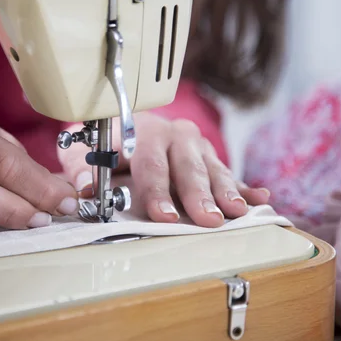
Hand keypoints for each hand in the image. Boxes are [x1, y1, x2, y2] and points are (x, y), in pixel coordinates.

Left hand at [58, 112, 269, 226]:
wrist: (127, 122)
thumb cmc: (106, 143)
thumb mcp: (83, 150)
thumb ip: (80, 168)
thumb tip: (82, 188)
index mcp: (144, 134)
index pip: (152, 166)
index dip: (158, 192)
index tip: (163, 216)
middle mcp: (175, 137)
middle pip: (188, 169)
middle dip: (199, 195)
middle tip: (208, 218)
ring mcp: (197, 147)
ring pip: (214, 170)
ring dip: (227, 192)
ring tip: (238, 211)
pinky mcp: (211, 158)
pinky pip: (231, 173)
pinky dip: (246, 187)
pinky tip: (260, 197)